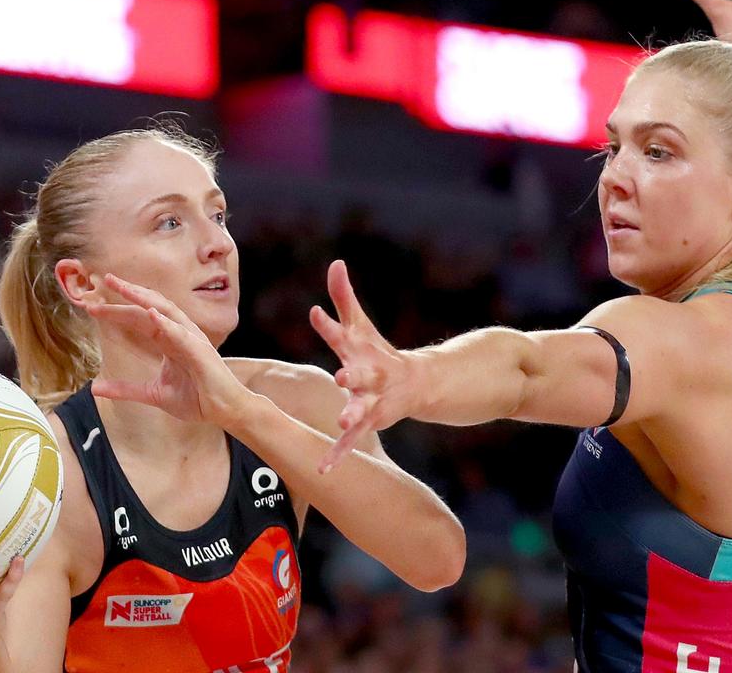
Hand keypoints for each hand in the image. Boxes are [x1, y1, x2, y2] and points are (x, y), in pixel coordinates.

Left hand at [86, 274, 252, 427]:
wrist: (223, 411)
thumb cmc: (196, 399)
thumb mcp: (153, 393)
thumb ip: (126, 388)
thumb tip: (94, 388)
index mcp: (169, 340)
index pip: (140, 319)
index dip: (117, 311)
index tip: (93, 307)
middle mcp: (179, 333)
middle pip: (150, 306)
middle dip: (128, 293)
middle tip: (105, 279)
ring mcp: (191, 339)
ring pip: (166, 311)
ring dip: (144, 298)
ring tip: (124, 288)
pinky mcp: (200, 351)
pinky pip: (181, 333)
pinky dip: (166, 323)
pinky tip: (151, 314)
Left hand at [309, 260, 415, 471]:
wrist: (415, 384)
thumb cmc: (378, 351)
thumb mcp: (360, 325)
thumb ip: (344, 296)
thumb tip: (336, 262)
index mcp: (360, 350)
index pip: (341, 333)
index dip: (328, 325)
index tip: (315, 314)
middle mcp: (369, 375)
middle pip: (361, 374)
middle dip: (354, 374)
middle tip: (342, 374)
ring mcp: (372, 400)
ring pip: (361, 408)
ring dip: (352, 414)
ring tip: (343, 421)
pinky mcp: (370, 421)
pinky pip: (351, 441)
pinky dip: (338, 455)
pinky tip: (322, 470)